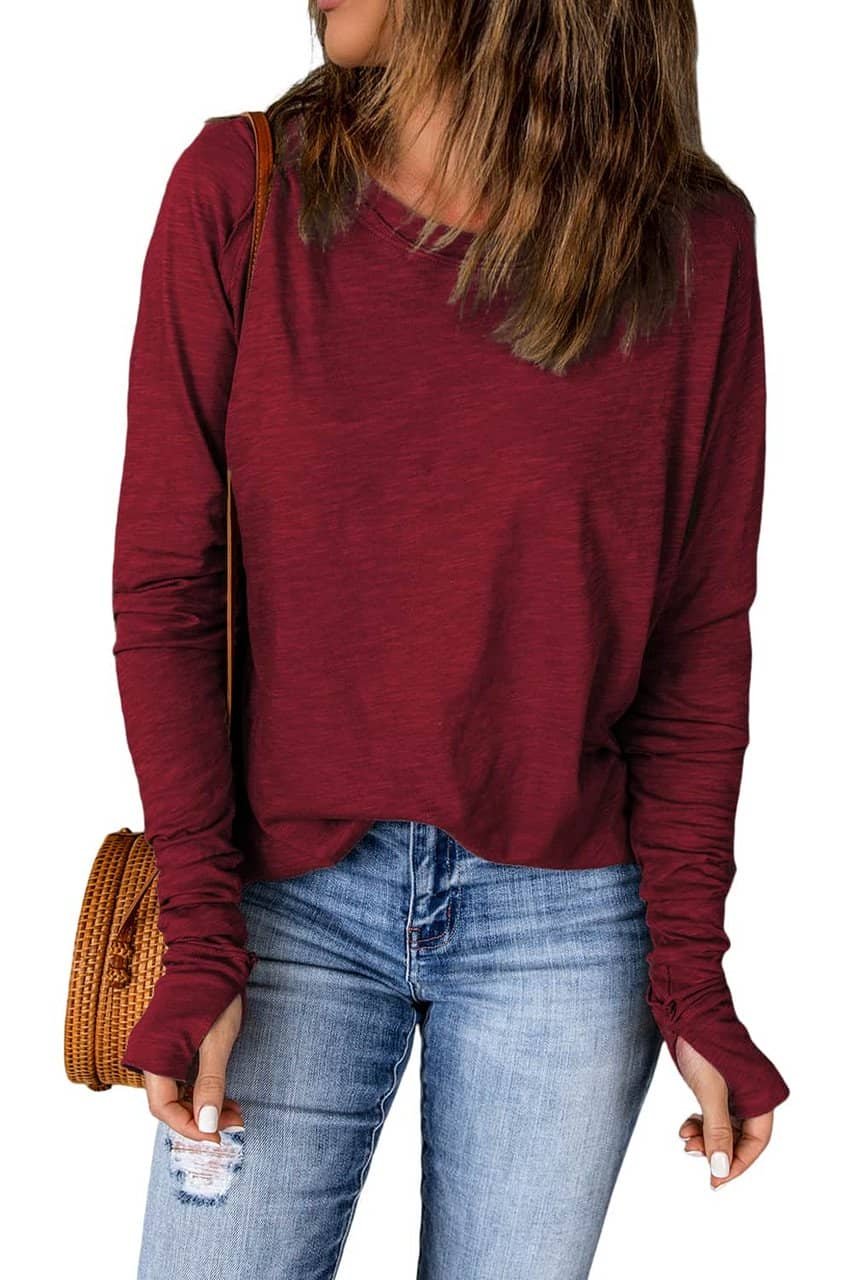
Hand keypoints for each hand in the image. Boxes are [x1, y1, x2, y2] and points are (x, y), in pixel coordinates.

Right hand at [142, 993, 245, 1142]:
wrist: (208, 955)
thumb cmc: (212, 994)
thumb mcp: (217, 1041)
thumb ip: (210, 1083)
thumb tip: (207, 1124)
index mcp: (154, 1056)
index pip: (163, 1107)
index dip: (189, 1127)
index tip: (217, 1136)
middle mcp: (150, 1056)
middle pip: (168, 1103)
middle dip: (200, 1118)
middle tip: (233, 1123)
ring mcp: (159, 1049)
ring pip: (176, 1091)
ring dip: (202, 1105)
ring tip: (234, 1111)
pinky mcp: (170, 1043)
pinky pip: (180, 1076)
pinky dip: (200, 1089)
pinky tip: (224, 1095)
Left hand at [675, 1035, 773, 1187]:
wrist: (688, 1007)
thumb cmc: (704, 1044)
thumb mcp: (710, 1092)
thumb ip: (717, 1131)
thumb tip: (720, 1170)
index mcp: (763, 1095)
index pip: (756, 1142)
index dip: (737, 1164)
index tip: (715, 1181)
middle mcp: (754, 1094)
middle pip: (740, 1137)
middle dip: (716, 1149)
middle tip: (691, 1153)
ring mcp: (736, 1089)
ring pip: (726, 1127)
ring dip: (706, 1137)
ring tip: (685, 1139)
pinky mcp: (720, 1084)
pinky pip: (716, 1114)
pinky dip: (701, 1123)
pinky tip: (685, 1126)